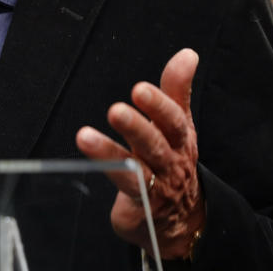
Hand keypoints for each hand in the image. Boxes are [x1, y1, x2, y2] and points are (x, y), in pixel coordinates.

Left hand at [76, 48, 204, 259]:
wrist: (185, 218)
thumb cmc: (174, 160)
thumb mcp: (179, 124)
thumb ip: (177, 90)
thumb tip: (188, 54)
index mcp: (180, 137)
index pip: (173, 118)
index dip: (159, 103)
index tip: (139, 89)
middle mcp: (171, 160)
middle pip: (156, 142)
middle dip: (137, 126)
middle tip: (115, 111)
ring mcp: (157, 183)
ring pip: (137, 167)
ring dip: (110, 151)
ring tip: (84, 136)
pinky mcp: (141, 203)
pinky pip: (125, 186)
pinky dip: (108, 172)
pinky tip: (89, 156)